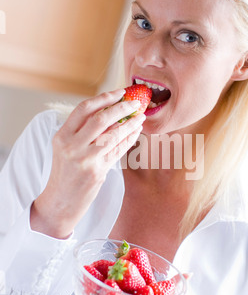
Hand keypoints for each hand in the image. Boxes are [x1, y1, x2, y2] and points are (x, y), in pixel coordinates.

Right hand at [30, 89, 144, 237]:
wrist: (60, 201)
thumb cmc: (65, 172)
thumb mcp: (65, 148)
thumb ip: (81, 131)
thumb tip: (109, 110)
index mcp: (61, 136)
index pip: (84, 109)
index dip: (104, 98)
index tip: (120, 92)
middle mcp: (72, 146)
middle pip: (101, 118)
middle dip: (122, 108)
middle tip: (136, 103)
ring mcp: (85, 159)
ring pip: (114, 134)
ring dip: (131, 124)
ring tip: (141, 117)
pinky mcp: (98, 171)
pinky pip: (118, 151)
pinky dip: (130, 139)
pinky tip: (136, 132)